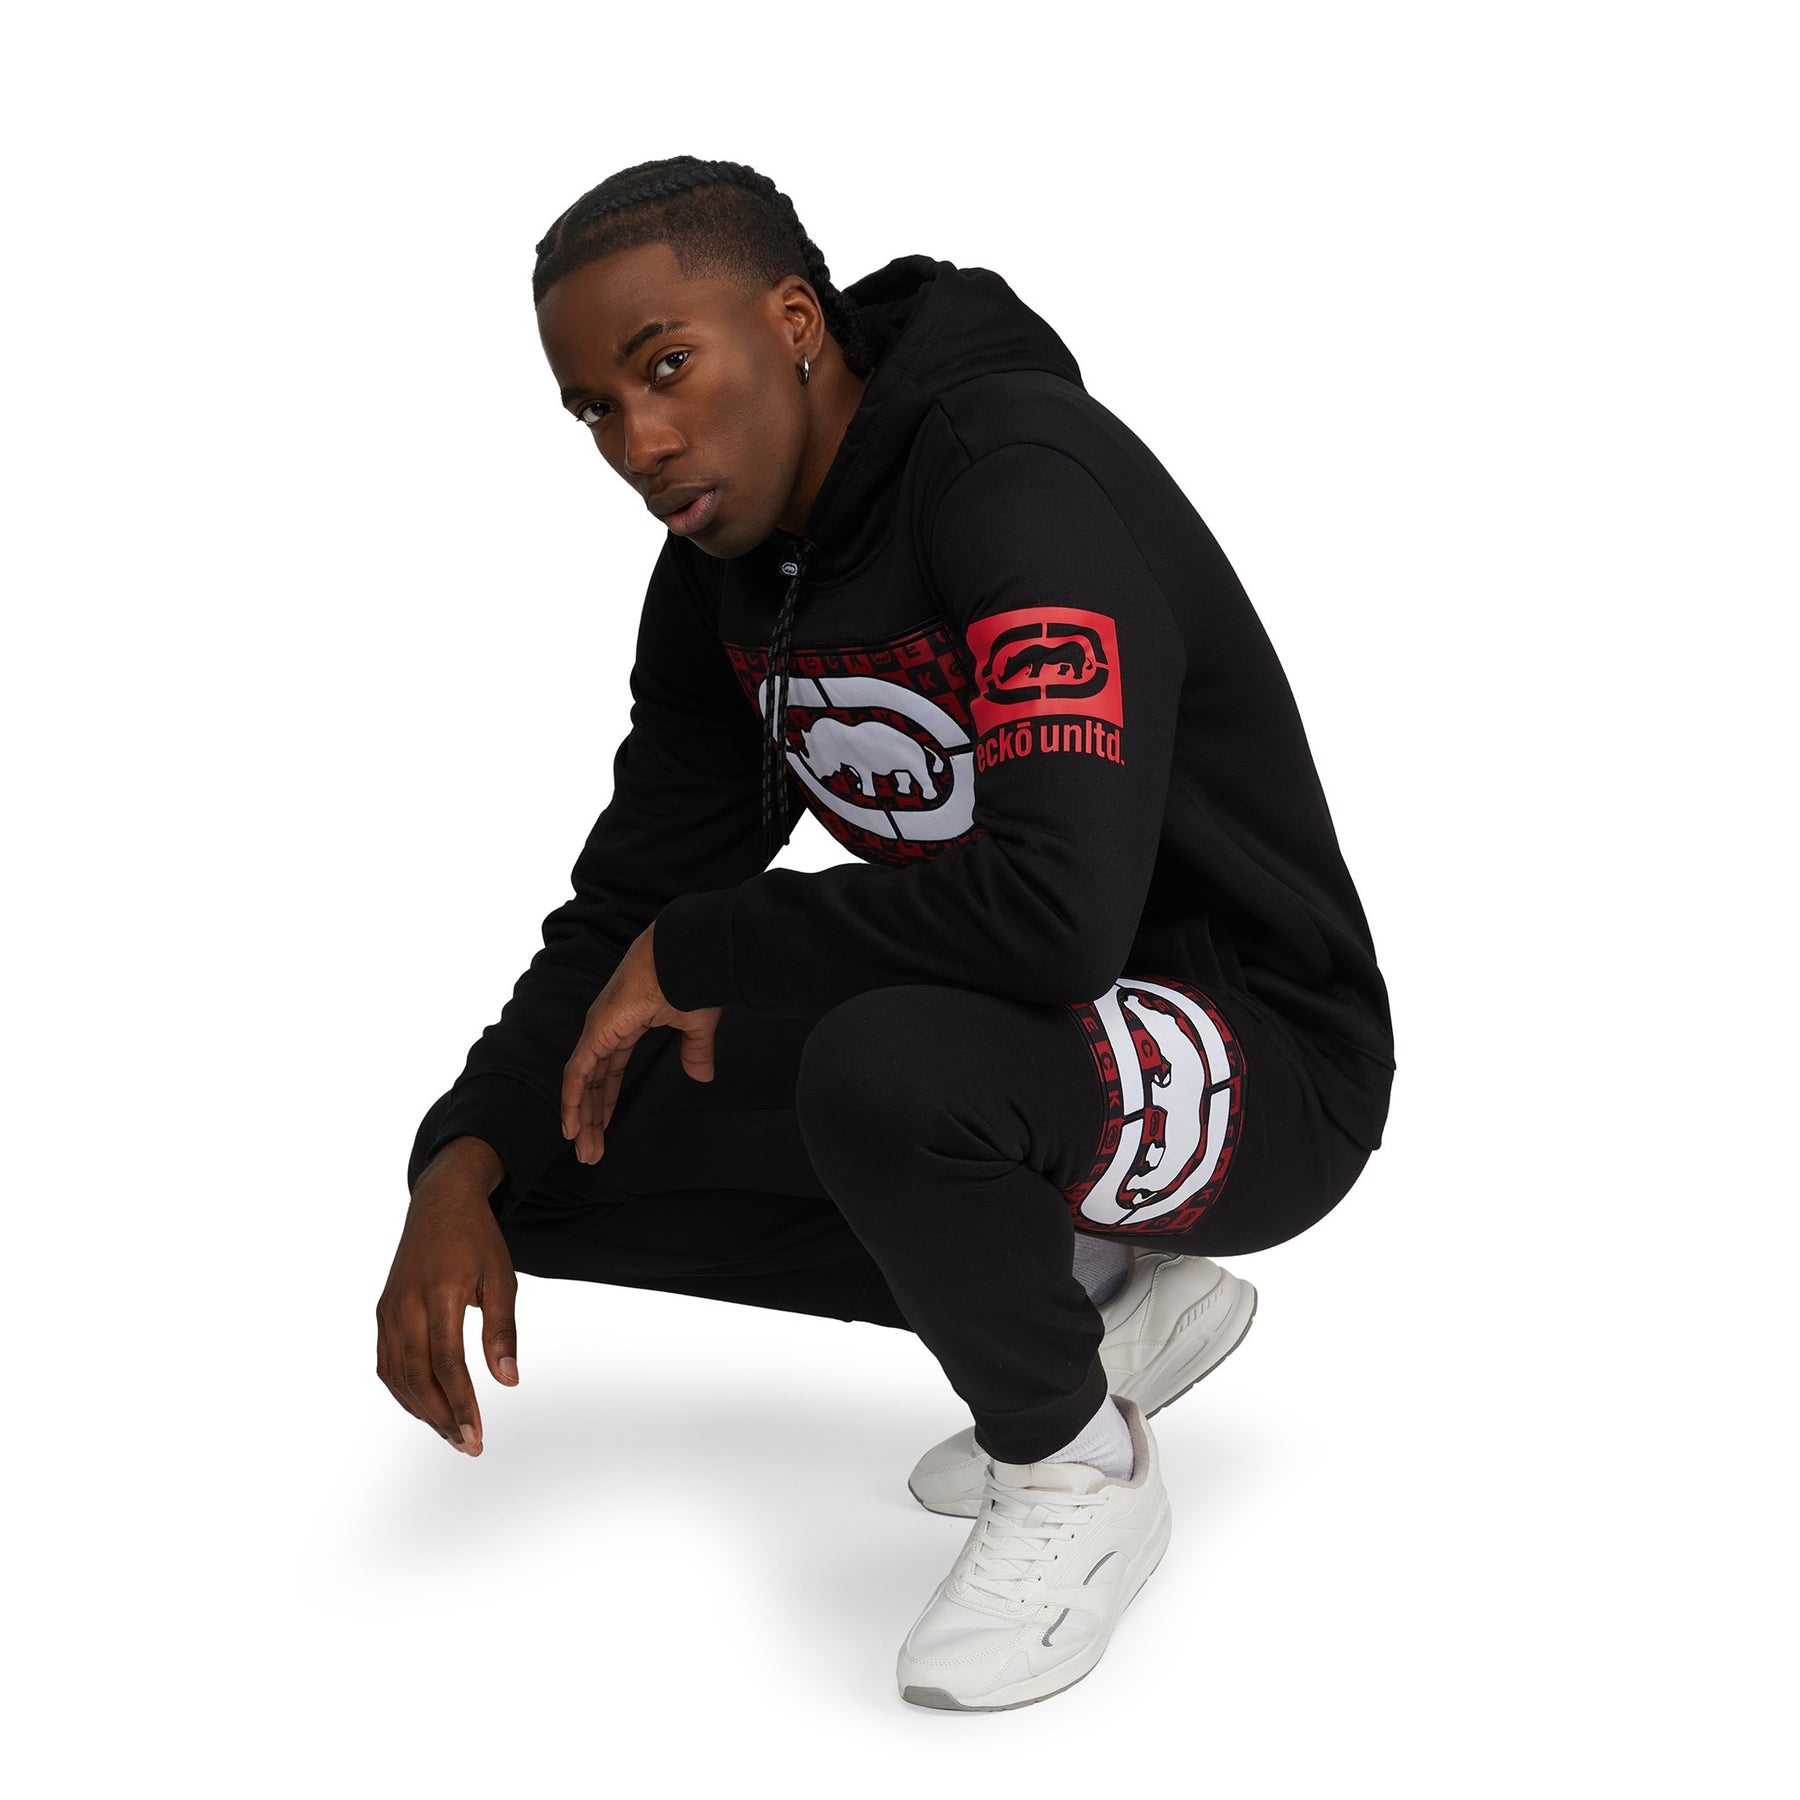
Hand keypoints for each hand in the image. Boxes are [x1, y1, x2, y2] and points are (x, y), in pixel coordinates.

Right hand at [375, 1151, 518, 1455]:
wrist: (439, 1203)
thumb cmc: (477, 1240)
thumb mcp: (502, 1277)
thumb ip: (502, 1330)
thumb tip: (508, 1381)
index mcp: (439, 1294)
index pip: (446, 1364)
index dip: (461, 1405)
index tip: (476, 1436)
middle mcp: (406, 1305)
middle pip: (417, 1377)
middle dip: (442, 1418)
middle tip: (468, 1445)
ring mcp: (389, 1310)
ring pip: (398, 1376)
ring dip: (422, 1410)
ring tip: (452, 1434)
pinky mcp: (382, 1313)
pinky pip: (388, 1363)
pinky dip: (405, 1390)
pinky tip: (427, 1406)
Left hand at [560, 921, 721, 1163]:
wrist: (684, 956)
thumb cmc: (690, 980)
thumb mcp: (695, 1025)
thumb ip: (694, 1051)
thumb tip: (702, 1078)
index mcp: (625, 1024)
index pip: (608, 1072)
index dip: (605, 1101)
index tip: (603, 1129)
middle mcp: (604, 1030)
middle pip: (592, 1084)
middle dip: (592, 1119)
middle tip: (591, 1152)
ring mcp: (597, 1031)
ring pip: (581, 1084)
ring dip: (581, 1119)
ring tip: (584, 1151)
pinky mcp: (596, 1033)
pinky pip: (577, 1074)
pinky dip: (572, 1102)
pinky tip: (571, 1128)